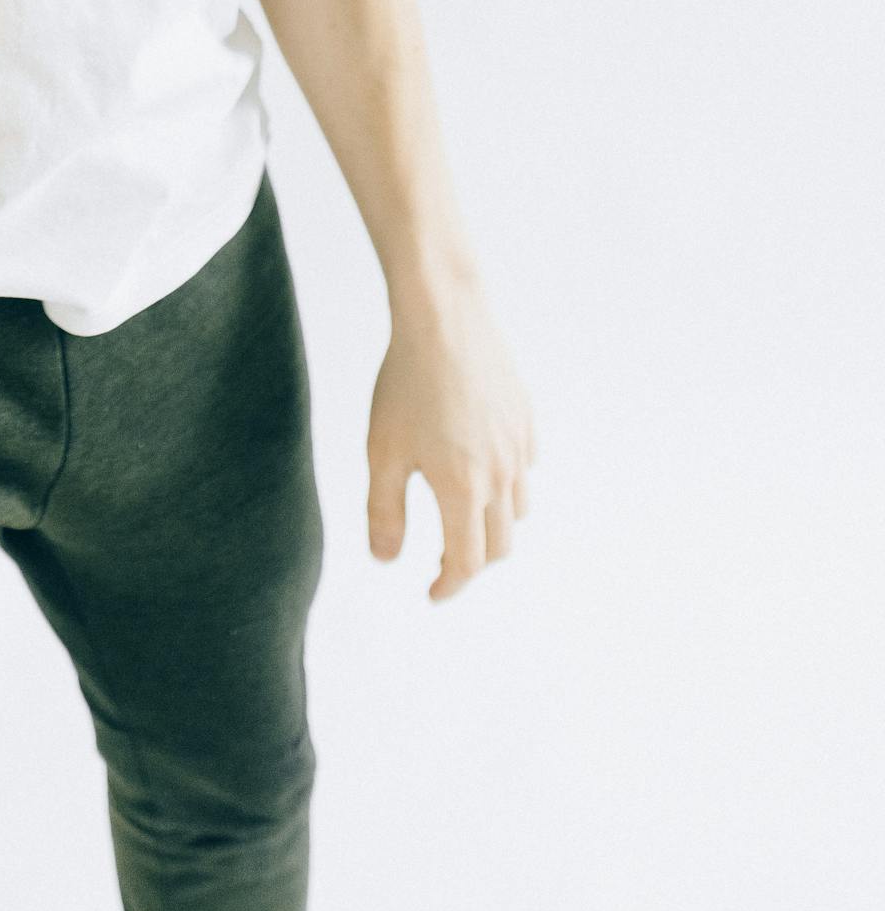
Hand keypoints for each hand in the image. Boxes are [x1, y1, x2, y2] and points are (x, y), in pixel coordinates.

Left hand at [367, 279, 537, 602]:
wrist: (444, 318)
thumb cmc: (405, 383)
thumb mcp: (383, 450)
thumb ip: (384, 511)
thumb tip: (385, 560)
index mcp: (464, 489)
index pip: (466, 563)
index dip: (448, 585)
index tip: (431, 592)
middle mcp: (501, 475)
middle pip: (498, 546)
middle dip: (471, 562)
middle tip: (441, 558)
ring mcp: (519, 447)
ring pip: (517, 509)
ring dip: (492, 525)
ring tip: (461, 515)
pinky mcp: (526, 419)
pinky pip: (524, 468)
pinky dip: (507, 484)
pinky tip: (481, 467)